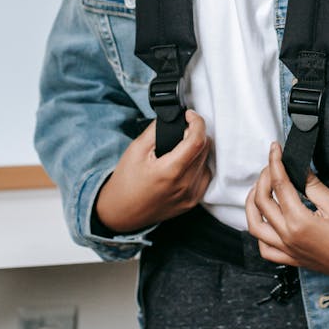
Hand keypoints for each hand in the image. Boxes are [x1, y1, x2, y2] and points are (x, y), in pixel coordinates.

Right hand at [95, 111, 211, 232]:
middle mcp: (184, 185)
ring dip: (198, 150)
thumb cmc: (126, 181)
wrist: (121, 212)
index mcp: (170, 171)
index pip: (197, 140)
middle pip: (205, 149)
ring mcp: (190, 196)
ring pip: (207, 161)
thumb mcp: (137, 149)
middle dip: (196, 134)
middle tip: (182, 131)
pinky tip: (184, 164)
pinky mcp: (192, 202)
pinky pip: (205, 176)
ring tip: (180, 149)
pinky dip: (198, 165)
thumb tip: (176, 118)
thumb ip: (158, 130)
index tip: (190, 116)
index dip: (197, 122)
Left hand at [245, 142, 328, 286]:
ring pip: (254, 226)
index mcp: (299, 222)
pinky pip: (264, 249)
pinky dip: (259, 233)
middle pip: (262, 201)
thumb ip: (312, 185)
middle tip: (272, 165)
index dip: (275, 162)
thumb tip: (297, 169)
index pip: (279, 184)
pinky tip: (265, 220)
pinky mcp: (290, 259)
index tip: (275, 149)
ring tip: (259, 188)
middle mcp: (288, 238)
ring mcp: (287, 250)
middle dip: (263, 177)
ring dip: (252, 204)